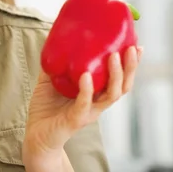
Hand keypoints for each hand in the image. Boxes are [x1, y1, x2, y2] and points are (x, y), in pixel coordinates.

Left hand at [23, 46, 142, 160]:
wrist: (35, 133)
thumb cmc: (46, 107)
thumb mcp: (50, 79)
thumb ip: (56, 63)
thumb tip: (56, 39)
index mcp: (96, 93)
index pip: (120, 78)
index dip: (130, 64)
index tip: (137, 46)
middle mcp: (97, 103)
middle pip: (123, 86)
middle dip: (130, 68)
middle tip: (132, 49)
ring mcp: (89, 112)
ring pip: (111, 95)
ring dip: (115, 75)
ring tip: (114, 57)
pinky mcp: (76, 119)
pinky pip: (84, 103)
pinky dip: (87, 89)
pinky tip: (85, 75)